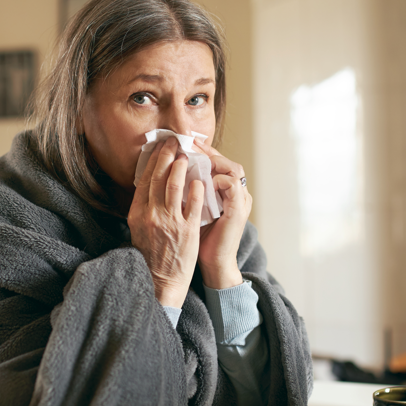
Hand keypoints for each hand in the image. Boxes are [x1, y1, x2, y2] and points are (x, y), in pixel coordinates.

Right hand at [128, 137, 204, 308]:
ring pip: (175, 186)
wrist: (160, 280)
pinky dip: (196, 188)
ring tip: (187, 156)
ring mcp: (170, 221)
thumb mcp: (138, 229)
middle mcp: (152, 214)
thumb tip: (148, 186)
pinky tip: (200, 180)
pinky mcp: (187, 230)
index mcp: (138, 213)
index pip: (145, 180)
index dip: (154, 160)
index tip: (160, 147)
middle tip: (174, 143)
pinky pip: (193, 203)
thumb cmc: (150, 255)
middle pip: (159, 177)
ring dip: (182, 167)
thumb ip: (143, 208)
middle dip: (167, 156)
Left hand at [194, 139, 251, 288]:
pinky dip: (218, 178)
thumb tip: (166, 174)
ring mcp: (239, 200)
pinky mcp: (238, 210)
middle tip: (187, 142)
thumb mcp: (193, 210)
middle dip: (206, 151)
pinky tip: (203, 179)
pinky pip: (232, 185)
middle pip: (225, 161)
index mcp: (224, 191)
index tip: (181, 143)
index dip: (200, 152)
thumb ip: (187, 192)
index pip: (215, 163)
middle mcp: (235, 192)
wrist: (214, 262)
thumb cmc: (202, 238)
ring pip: (232, 168)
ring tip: (194, 156)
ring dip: (213, 160)